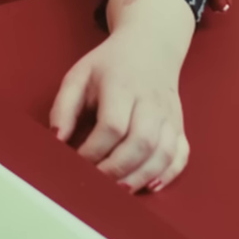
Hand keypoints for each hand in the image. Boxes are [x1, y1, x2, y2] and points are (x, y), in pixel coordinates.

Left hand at [47, 0, 196, 191]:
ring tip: (119, 190)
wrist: (149, 48)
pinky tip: (151, 185)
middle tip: (96, 182)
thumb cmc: (109, 65)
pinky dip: (169, 173)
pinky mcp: (179, 126)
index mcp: (122, 86)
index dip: (94, 149)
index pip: (112, 125)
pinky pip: (181, 154)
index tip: (77, 161)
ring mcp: (169, 115)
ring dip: (141, 176)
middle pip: (140, 142)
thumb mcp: (78, 76)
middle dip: (117, 168)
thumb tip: (56, 139)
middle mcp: (151, 102)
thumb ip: (63, 107)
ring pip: (163, 152)